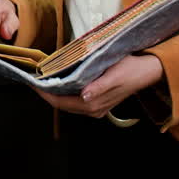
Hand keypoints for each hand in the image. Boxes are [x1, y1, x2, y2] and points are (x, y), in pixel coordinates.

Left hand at [33, 54, 163, 117]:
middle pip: (61, 103)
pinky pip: (74, 98)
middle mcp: (92, 108)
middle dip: (45, 92)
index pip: (60, 103)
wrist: (147, 70)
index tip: (31, 82)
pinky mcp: (96, 100)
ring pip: (66, 102)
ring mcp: (94, 106)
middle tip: (31, 77)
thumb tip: (85, 96)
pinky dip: (63, 90)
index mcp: (94, 104)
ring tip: (40, 77)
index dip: (44, 94)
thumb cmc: (131, 69)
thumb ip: (99, 87)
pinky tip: (58, 80)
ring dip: (53, 91)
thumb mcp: (114, 75)